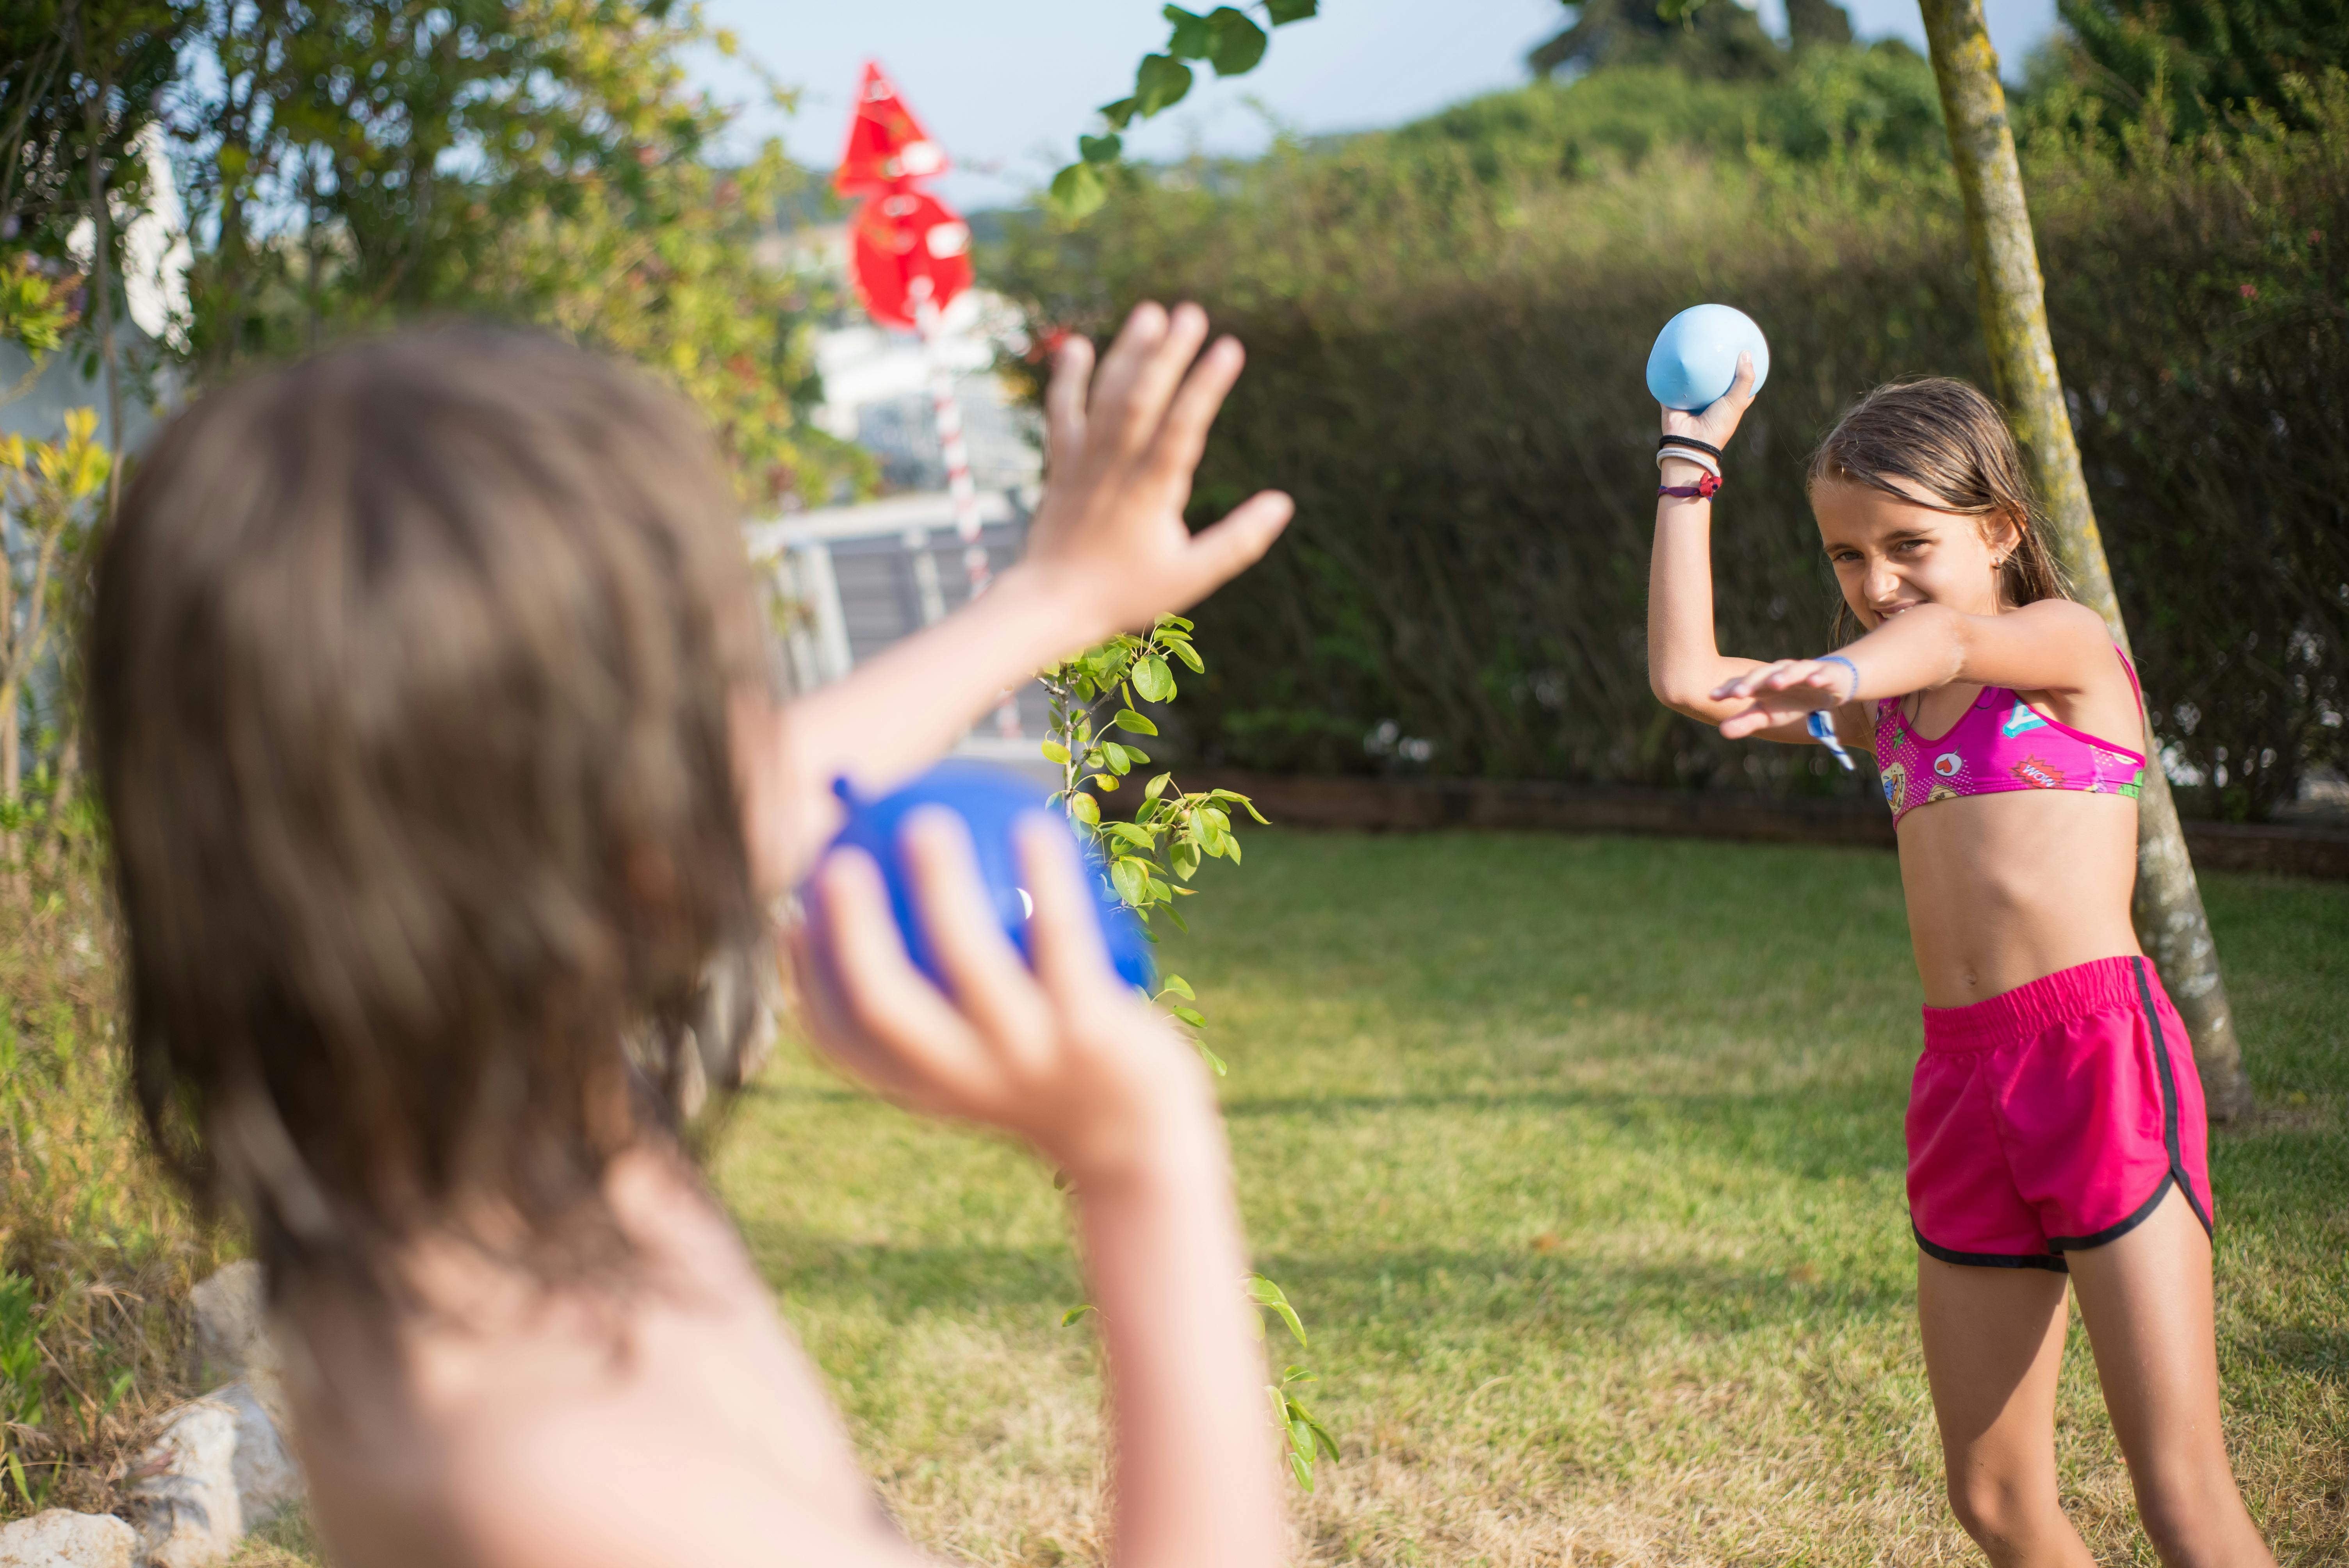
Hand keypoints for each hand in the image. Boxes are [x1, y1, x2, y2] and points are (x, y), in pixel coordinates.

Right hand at [790, 808, 1213, 1186]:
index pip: (844, 1040)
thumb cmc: (1057, 1086)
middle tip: (838, 857)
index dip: (805, 979)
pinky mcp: (1093, 1034)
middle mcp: (967, 1078)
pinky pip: (1063, 939)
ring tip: (927, 819)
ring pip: (971, 965)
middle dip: (851, 932)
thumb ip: (945, 1011)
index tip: (791, 915)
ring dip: (940, 886)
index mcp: (928, 1087)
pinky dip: (1046, 879)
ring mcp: (1030, 1059)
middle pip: (885, 1004)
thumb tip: (907, 913)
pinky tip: (1038, 825)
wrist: (1145, 1152)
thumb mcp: (990, 1063)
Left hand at [1022, 302, 1294, 642]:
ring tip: (1150, 312)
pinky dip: (1067, 380)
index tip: (1229, 346)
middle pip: (1142, 400)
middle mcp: (1116, 468)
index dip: (1206, 386)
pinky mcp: (1060, 466)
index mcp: (1152, 492)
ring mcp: (1084, 462)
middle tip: (1192, 313)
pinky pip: (1062, 415)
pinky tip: (1078, 345)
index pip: (1183, 428)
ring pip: (1106, 398)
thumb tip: (1282, 504)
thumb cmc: (1125, 594)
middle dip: (1168, 354)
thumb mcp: (1191, 577)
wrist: (1050, 604)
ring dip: (1127, 353)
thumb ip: (1238, 541)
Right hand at [1660, 350, 1758, 453]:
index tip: (1746, 355)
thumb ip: (1744, 379)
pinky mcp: (1674, 400)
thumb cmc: (1717, 425)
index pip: (1739, 386)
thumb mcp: (1736, 401)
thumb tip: (1746, 353)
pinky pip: (1671, 384)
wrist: (1690, 443)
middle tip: (1719, 345)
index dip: (1744, 372)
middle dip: (1716, 366)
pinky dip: (1669, 373)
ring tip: (1693, 345)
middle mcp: (1709, 401)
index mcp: (1727, 404)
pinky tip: (1670, 355)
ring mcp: (1691, 401)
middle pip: (1715, 380)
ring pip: (1692, 381)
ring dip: (1692, 367)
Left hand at [1710, 658, 1851, 738]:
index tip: (1714, 697)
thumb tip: (1721, 731)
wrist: (1828, 685)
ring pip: (1792, 670)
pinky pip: (1822, 674)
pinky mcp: (1827, 674)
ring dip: (1784, 676)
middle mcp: (1781, 672)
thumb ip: (1746, 721)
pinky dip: (1818, 676)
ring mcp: (1804, 671)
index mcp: (1763, 682)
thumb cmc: (1792, 702)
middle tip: (1738, 693)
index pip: (1743, 683)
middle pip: (1763, 674)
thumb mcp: (1769, 715)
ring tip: (1774, 684)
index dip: (1729, 689)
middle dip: (1751, 682)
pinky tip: (1814, 681)